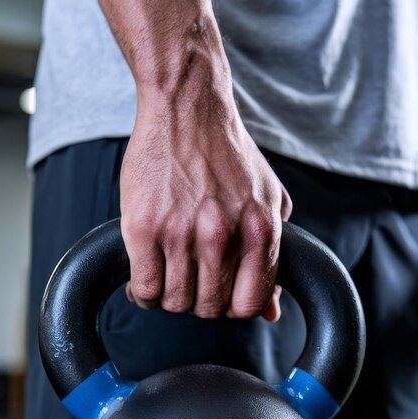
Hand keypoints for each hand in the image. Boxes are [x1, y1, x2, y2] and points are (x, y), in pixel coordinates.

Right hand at [119, 89, 290, 320]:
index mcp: (260, 231)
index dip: (234, 308)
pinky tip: (146, 273)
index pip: (250, 304)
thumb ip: (274, 255)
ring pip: (175, 302)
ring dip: (169, 297)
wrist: (187, 107)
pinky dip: (143, 292)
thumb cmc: (229, 154)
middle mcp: (223, 236)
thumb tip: (273, 311)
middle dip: (200, 302)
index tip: (222, 295)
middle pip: (210, 309)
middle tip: (190, 281)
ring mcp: (181, 233)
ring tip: (167, 275)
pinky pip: (144, 288)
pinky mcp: (144, 227)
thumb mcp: (268, 200)